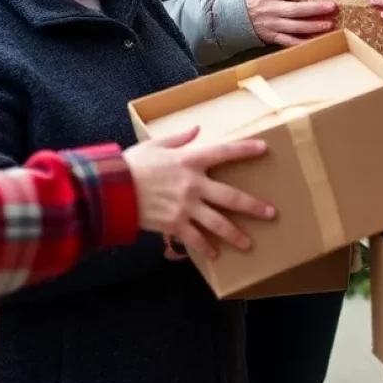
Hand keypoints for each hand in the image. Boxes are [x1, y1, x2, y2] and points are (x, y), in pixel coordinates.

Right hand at [124, 127, 275, 259]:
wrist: (110, 190)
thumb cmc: (131, 164)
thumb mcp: (155, 145)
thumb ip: (179, 138)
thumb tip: (196, 129)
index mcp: (190, 160)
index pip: (224, 152)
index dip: (245, 150)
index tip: (264, 149)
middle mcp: (193, 184)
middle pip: (230, 196)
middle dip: (253, 206)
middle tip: (271, 213)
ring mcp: (185, 207)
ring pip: (217, 223)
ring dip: (235, 234)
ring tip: (249, 243)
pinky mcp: (173, 224)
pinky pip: (194, 238)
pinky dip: (205, 247)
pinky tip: (215, 254)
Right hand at [244, 0, 337, 46]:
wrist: (228, 20)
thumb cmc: (245, 0)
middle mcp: (272, 10)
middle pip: (297, 10)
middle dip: (315, 8)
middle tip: (332, 6)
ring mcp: (273, 25)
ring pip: (296, 27)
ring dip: (313, 26)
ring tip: (330, 24)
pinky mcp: (272, 37)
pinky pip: (289, 41)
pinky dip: (302, 42)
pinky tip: (316, 41)